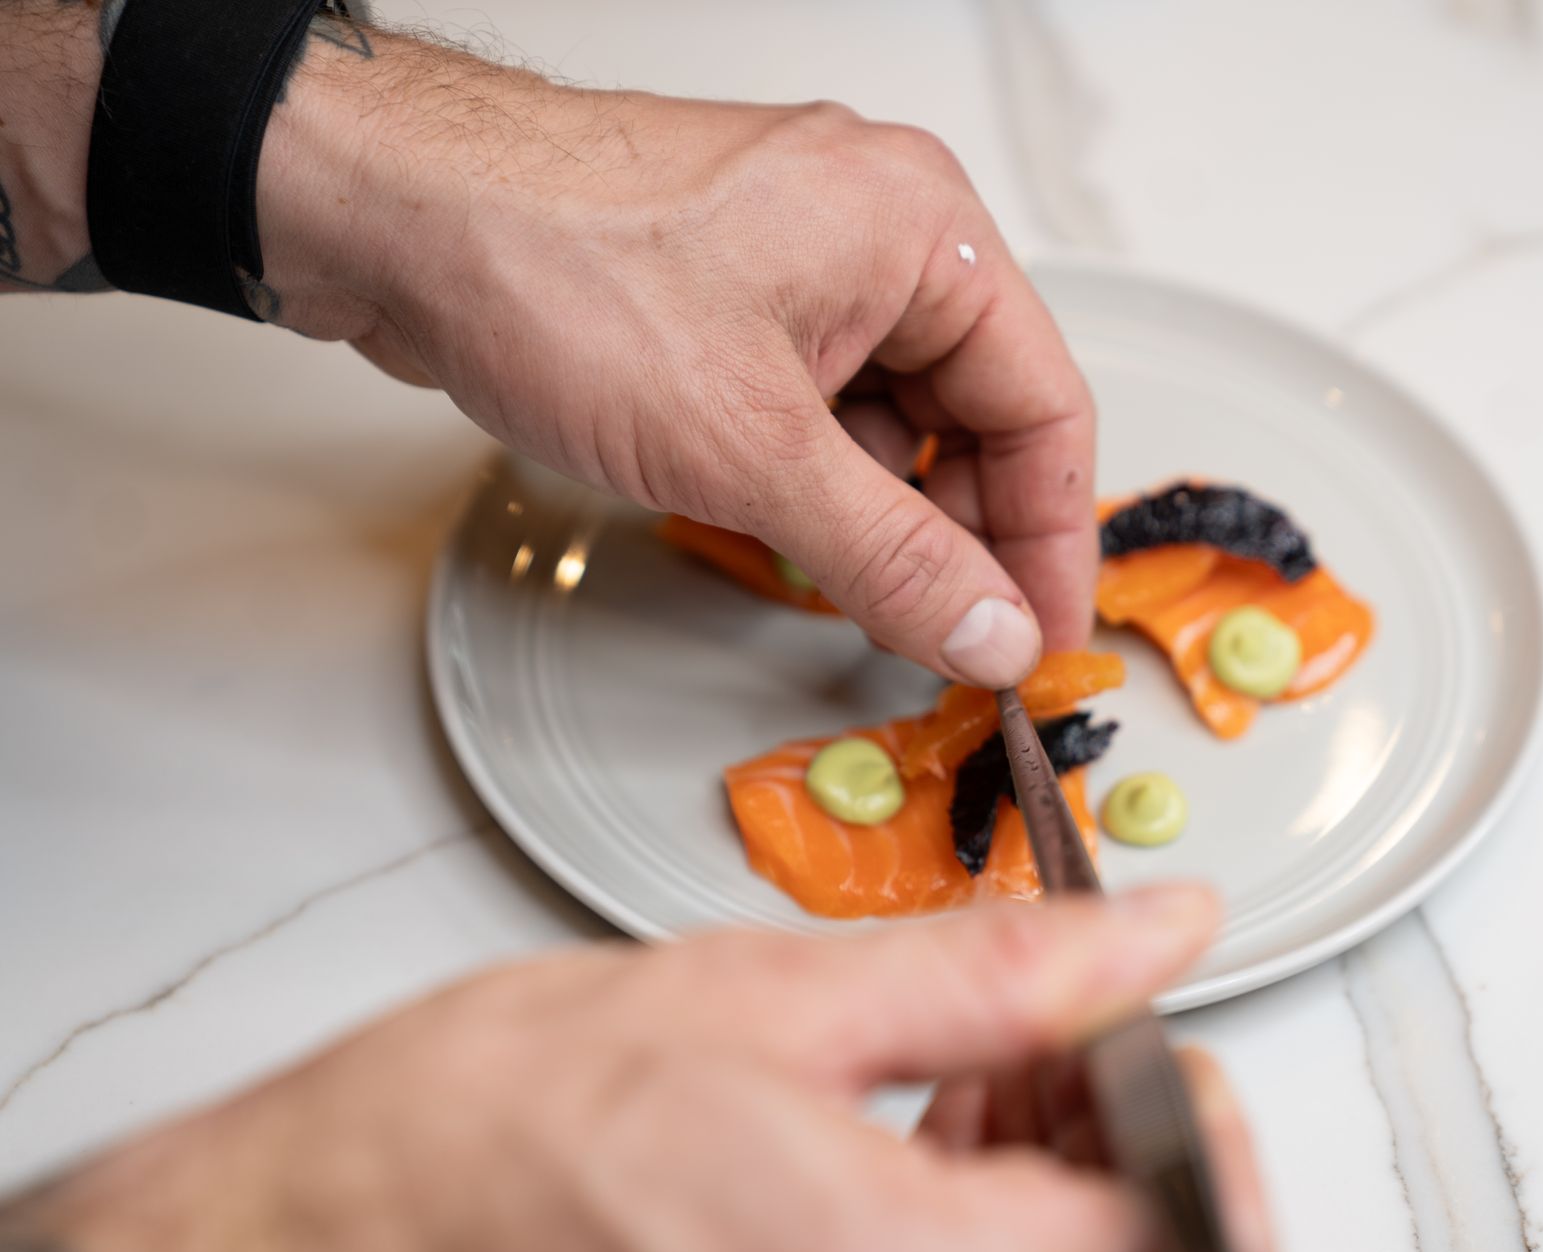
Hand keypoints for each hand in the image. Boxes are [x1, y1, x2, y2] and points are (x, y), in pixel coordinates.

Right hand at [14, 889, 1272, 1251]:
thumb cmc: (493, 1130)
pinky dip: (987, 1205)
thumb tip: (1151, 928)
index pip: (1172, 1223)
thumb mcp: (770, 995)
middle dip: (1125, 1133)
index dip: (1190, 1110)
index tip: (1149, 1027)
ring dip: (1061, 1165)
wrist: (333, 1229)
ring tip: (978, 1051)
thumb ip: (997, 967)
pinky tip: (931, 1113)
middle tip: (1060, 1022)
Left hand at [255, 29, 1096, 687]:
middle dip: (962, 534)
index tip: (1035, 641)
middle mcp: (876, 232)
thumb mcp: (753, 451)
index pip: (1044, 404)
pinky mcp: (733, 297)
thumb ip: (894, 557)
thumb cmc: (555, 271)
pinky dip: (817, 479)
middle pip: (974, 413)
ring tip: (855, 592)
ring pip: (893, 417)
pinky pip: (820, 404)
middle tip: (951, 639)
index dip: (1051, 541)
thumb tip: (990, 630)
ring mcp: (800, 261)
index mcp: (921, 231)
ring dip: (883, 513)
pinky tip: (788, 534)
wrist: (390, 218)